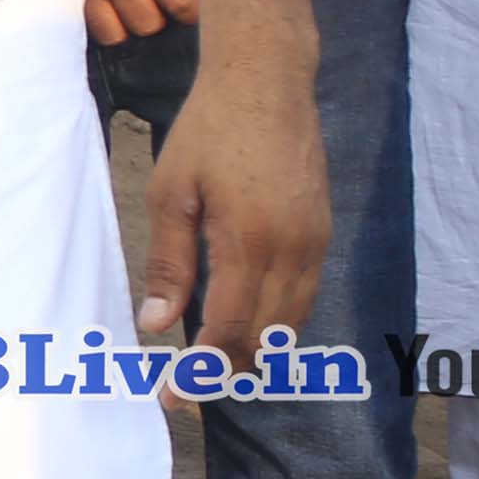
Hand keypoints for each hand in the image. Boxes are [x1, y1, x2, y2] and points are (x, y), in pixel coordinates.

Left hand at [137, 52, 329, 359]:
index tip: (174, 397)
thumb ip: (168, 262)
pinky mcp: (323, 231)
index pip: (227, 329)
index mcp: (250, 242)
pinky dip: (278, 321)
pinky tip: (248, 324)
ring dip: (256, 350)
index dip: (201, 371)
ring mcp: (315, 241)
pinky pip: (304, 294)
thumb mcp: (170, 192)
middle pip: (265, 336)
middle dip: (227, 371)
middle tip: (187, 388)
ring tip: (215, 366)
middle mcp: (293, 249)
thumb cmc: (210, 130)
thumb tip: (155, 324)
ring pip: (292, 321)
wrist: (268, 81)